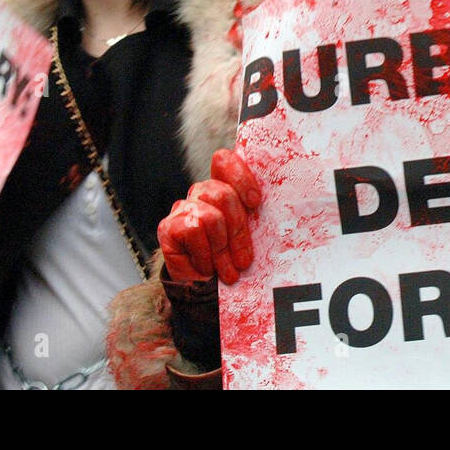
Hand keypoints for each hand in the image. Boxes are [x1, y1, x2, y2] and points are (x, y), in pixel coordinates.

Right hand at [158, 148, 262, 284]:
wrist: (201, 288)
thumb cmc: (231, 259)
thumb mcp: (248, 235)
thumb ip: (256, 217)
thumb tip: (280, 213)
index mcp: (223, 188)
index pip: (224, 162)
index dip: (240, 177)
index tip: (255, 203)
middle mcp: (202, 193)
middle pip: (224, 194)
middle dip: (239, 231)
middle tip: (244, 261)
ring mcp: (184, 207)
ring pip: (212, 217)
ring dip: (222, 250)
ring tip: (228, 271)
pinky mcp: (169, 225)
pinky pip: (194, 231)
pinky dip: (205, 255)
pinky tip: (207, 268)